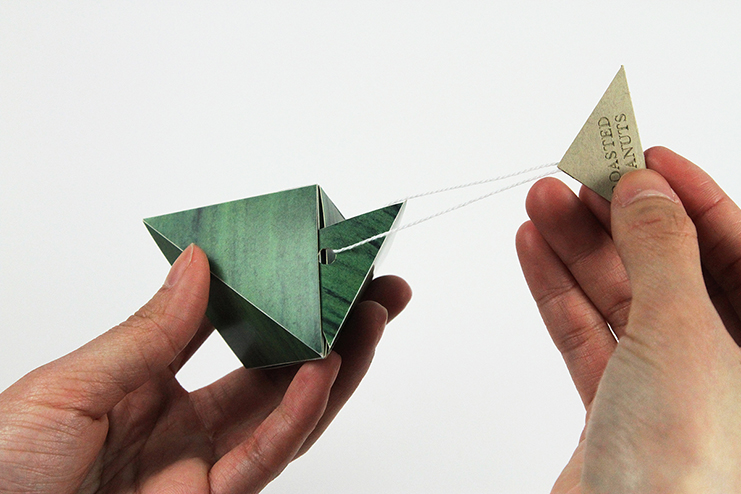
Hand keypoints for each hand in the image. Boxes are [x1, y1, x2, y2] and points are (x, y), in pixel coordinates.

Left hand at [0, 244, 410, 493]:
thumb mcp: (68, 387)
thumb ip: (146, 334)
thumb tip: (197, 265)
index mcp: (138, 386)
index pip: (221, 331)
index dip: (268, 298)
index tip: (304, 263)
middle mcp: (179, 426)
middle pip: (271, 372)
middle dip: (327, 330)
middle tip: (369, 290)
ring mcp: (198, 468)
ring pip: (285, 415)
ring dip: (335, 366)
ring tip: (369, 319)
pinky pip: (263, 459)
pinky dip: (298, 416)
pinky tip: (325, 374)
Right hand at [516, 147, 740, 492]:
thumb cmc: (687, 469)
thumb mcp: (684, 333)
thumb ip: (662, 251)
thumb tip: (644, 192)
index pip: (736, 246)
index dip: (689, 196)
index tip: (645, 160)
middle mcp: (724, 361)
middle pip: (668, 266)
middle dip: (617, 218)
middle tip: (580, 177)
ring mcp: (667, 383)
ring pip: (619, 297)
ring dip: (576, 248)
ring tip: (543, 204)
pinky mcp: (616, 403)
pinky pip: (587, 332)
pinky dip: (558, 292)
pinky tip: (536, 253)